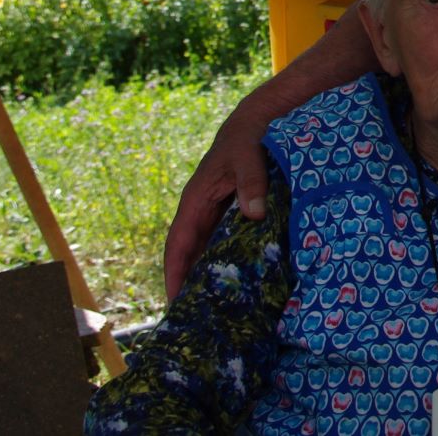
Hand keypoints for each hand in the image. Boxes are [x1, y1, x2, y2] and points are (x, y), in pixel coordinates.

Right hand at [162, 99, 274, 298]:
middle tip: (198, 319)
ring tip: (221, 308)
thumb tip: (254, 215)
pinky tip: (246, 279)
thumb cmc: (249, 134)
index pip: (179, 244)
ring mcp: (221, 212)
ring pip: (211, 250)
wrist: (262, 117)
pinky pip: (231, 241)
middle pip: (193, 254)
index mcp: (197, 199)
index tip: (175, 302)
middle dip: (192, 284)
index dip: (175, 273)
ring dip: (213, 275)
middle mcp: (204, 210)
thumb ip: (251, 181)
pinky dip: (234, 260)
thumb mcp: (249, 153)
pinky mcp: (238, 211)